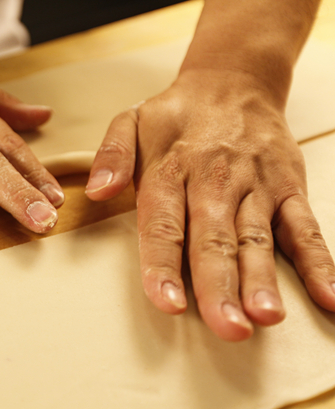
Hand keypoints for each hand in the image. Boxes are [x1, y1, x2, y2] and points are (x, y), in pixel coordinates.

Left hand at [85, 68, 334, 340]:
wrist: (234, 80)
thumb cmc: (175, 115)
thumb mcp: (129, 121)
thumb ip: (111, 156)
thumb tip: (97, 192)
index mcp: (170, 169)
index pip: (164, 223)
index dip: (164, 264)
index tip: (168, 302)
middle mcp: (214, 180)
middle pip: (215, 239)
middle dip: (219, 286)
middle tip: (226, 328)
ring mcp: (256, 186)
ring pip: (259, 238)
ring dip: (264, 279)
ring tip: (266, 317)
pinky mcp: (289, 188)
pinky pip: (306, 228)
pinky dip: (321, 263)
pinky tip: (329, 299)